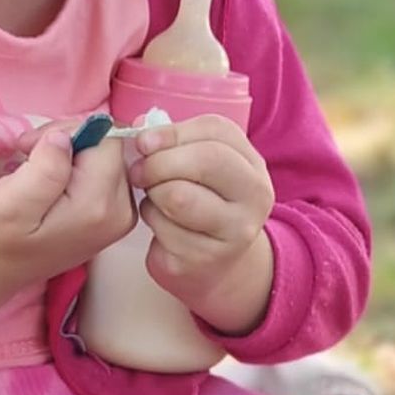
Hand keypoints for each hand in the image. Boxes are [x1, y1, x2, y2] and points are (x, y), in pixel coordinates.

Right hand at [0, 126, 134, 292]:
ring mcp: (122, 214)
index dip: (68, 131)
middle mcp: (121, 211)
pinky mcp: (115, 214)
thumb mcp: (11, 202)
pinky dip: (78, 166)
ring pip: (107, 155)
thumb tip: (66, 137)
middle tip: (30, 154)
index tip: (32, 147)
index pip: (106, 139)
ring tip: (37, 168)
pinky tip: (53, 180)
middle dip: (70, 140)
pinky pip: (105, 171)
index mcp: (100, 206)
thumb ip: (45, 167)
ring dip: (72, 152)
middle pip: (110, 147)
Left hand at [130, 115, 275, 333]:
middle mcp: (254, 199)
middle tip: (139, 171)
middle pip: (205, 161)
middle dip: (160, 162)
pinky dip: (151, 220)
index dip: (173, 132)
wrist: (216, 264)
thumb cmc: (203, 203)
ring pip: (178, 196)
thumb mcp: (201, 169)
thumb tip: (143, 129)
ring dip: (153, 193)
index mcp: (253, 167)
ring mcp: (234, 233)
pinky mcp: (204, 259)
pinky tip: (161, 223)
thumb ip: (177, 143)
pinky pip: (163, 229)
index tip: (144, 141)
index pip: (217, 132)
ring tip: (155, 197)